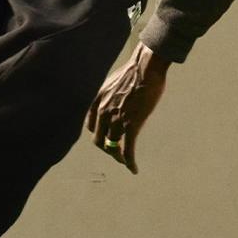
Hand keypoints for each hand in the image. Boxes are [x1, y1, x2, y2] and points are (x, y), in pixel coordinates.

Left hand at [86, 45, 169, 173]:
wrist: (145, 68)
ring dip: (118, 157)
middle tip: (116, 153)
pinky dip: (129, 162)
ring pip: (112, 147)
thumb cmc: (134, 71)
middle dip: (107, 149)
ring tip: (125, 162)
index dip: (99, 134)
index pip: (91, 126)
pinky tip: (134, 169)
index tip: (106, 138)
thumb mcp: (114, 82)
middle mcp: (102, 113)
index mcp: (97, 102)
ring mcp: (116, 120)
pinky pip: (128, 150)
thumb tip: (117, 100)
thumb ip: (111, 94)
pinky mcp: (131, 125)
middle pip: (99, 140)